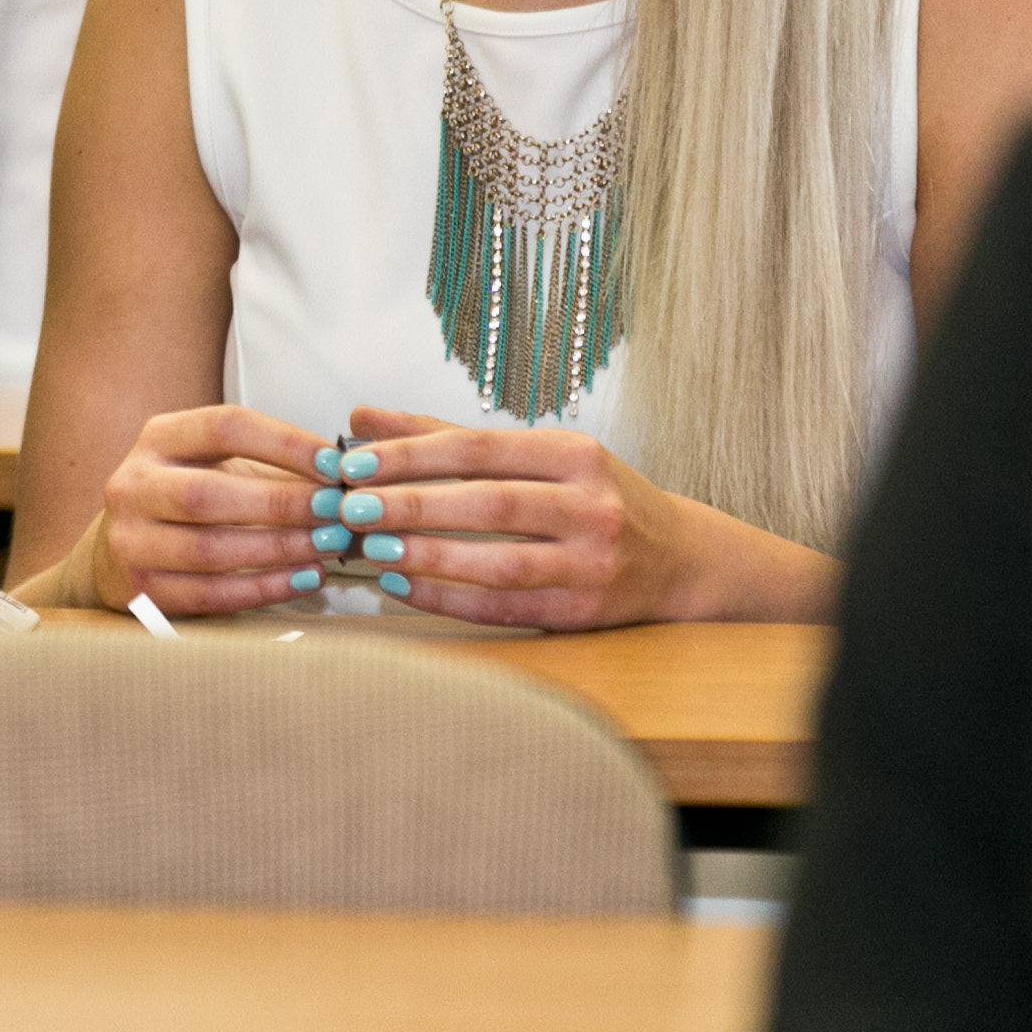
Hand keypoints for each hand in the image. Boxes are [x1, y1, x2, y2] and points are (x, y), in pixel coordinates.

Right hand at [90, 404, 331, 614]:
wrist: (119, 551)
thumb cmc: (185, 501)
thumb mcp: (215, 464)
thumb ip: (271, 468)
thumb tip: (344, 478)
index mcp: (159, 438)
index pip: (224, 427)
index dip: (285, 443)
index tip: (333, 463)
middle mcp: (134, 485)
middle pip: (208, 493)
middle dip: (281, 504)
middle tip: (335, 511)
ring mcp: (130, 541)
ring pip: (208, 549)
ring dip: (278, 549)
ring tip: (328, 546)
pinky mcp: (140, 592)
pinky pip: (210, 594)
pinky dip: (264, 587)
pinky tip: (304, 578)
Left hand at [328, 406, 835, 628]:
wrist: (681, 561)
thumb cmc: (593, 499)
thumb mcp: (538, 455)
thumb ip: (447, 437)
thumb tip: (362, 418)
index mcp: (575, 454)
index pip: (481, 449)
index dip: (413, 455)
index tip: (354, 462)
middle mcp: (590, 506)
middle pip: (489, 503)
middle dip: (413, 504)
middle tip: (351, 507)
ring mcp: (591, 563)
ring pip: (499, 561)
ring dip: (428, 557)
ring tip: (370, 551)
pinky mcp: (583, 612)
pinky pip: (505, 607)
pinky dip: (449, 599)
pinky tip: (402, 589)